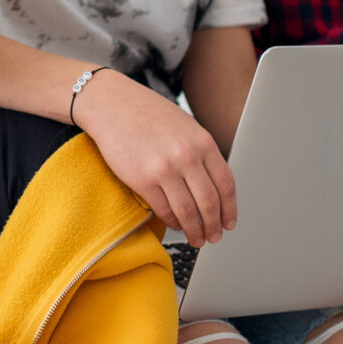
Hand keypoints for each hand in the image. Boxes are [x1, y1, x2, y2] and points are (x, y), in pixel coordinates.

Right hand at [71, 68, 238, 244]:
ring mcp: (164, 169)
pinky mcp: (141, 180)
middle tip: (214, 237)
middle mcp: (187, 156)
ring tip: (196, 239)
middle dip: (214, 226)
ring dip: (194, 231)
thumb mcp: (186, 126)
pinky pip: (163, 209)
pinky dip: (172, 222)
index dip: (230, 209)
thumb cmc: (148, 114)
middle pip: (209, 203)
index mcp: (203, 142)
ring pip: (188, 212)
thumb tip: (214, 186)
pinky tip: (175, 224)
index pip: (226, 184)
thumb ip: (201, 152)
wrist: (113, 104)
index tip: (229, 222)